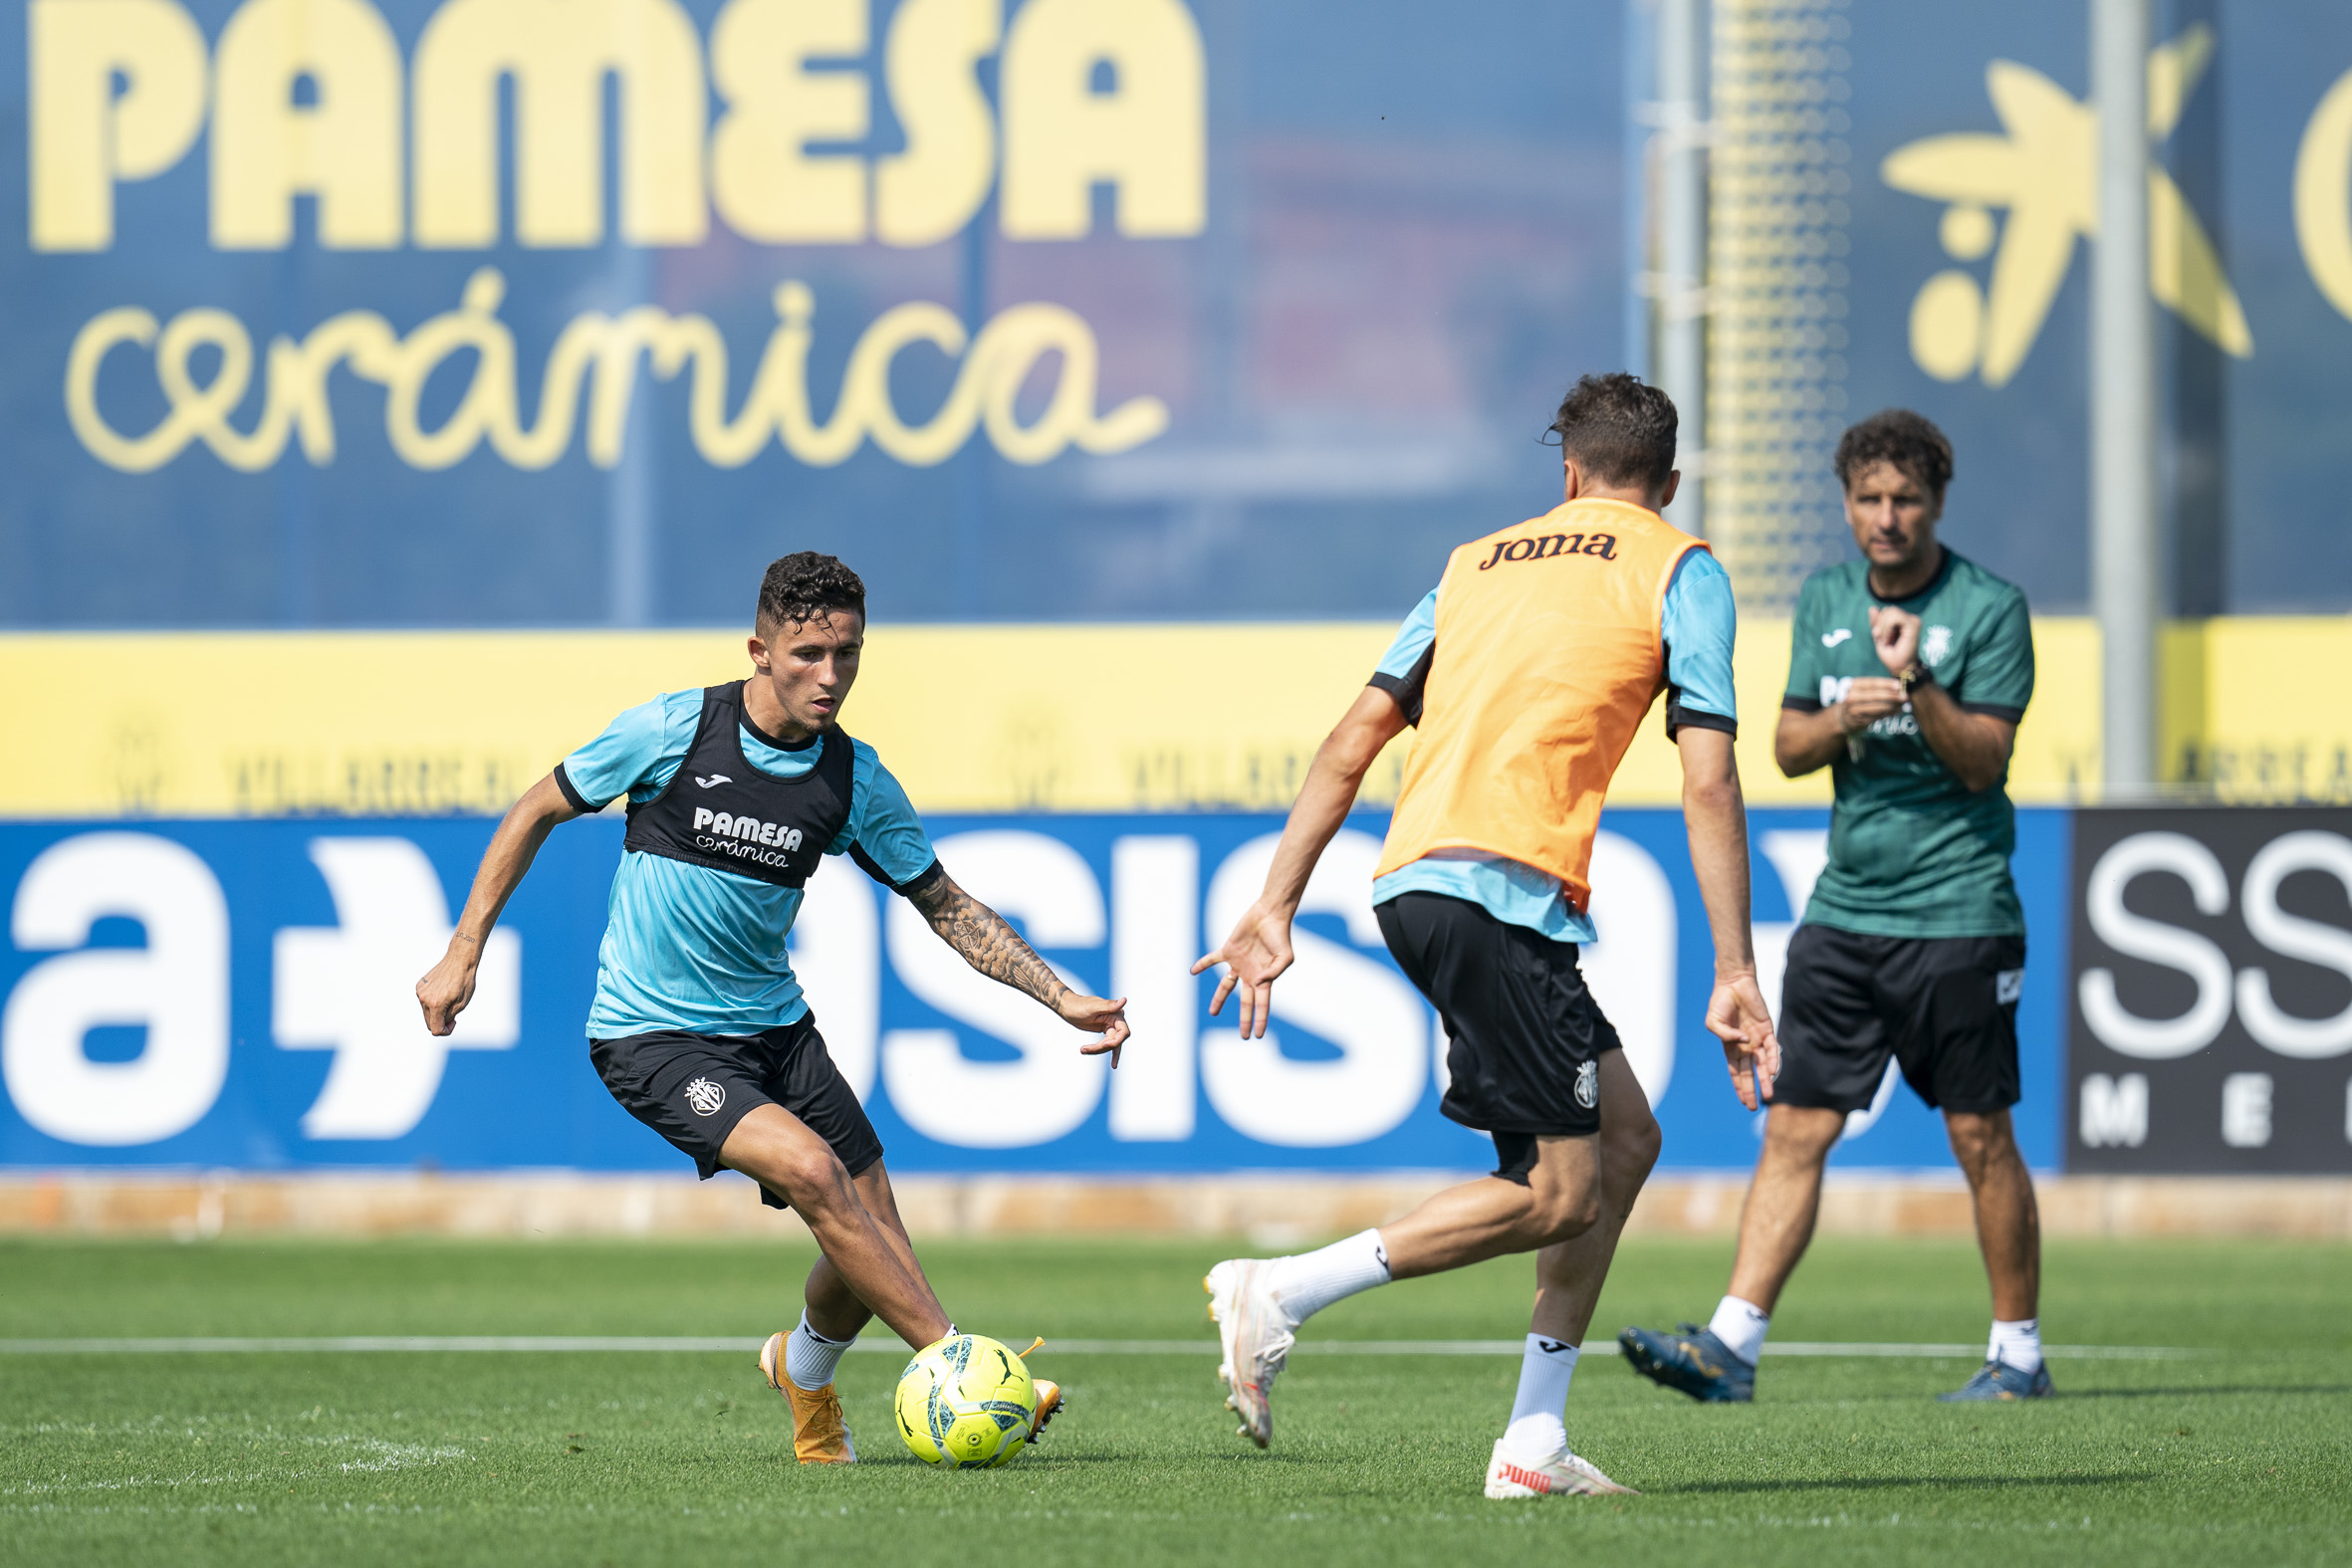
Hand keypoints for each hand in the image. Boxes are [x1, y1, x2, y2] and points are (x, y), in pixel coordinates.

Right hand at [416, 941, 480, 1036]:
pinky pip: (424, 1000)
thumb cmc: (464, 981)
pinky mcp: (419, 986)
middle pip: (429, 1022)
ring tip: (449, 999)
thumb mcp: (462, 1004)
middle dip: (441, 1022)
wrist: (459, 960)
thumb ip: (449, 1017)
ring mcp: (420, 992)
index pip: (435, 1029)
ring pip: (426, 1011)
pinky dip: (432, 1001)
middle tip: (453, 1015)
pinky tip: (442, 991)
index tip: (453, 1023)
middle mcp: (424, 999)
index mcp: (436, 1005)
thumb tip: (440, 1024)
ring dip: (436, 1011)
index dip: (446, 1031)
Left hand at [1058, 990, 1131, 1066]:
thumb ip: (1109, 1006)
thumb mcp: (1093, 1007)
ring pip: (1111, 1044)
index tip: (1104, 1044)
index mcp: (1116, 1013)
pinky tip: (1112, 1064)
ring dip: (1098, 1050)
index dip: (1116, 1041)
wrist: (1068, 1007)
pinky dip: (1105, 1051)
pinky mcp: (1105, 1031)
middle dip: (1102, 1047)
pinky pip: (1108, 1044)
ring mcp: (1111, 1026)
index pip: (1123, 1032)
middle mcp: (1116, 1020)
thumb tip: (1124, 1000)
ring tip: (1082, 1050)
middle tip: (1085, 1049)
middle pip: (1115, 1041)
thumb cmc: (1079, 1005)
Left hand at [1192, 897, 1296, 1038]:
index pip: (1262, 1004)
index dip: (1260, 1020)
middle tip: (1243, 1036)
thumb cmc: (1280, 936)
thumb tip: (1258, 983)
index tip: (1258, 1035)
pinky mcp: (1229, 950)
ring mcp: (1239, 963)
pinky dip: (1203, 964)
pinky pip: (1212, 959)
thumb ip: (1275, 972)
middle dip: (1245, 1019)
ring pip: (1226, 986)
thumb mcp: (1286, 957)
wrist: (1270, 915)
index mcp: (1265, 978)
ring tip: (1213, 1013)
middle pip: (1246, 1001)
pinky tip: (1193, 971)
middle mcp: (1251, 974)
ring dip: (1219, 999)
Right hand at [1704, 972, 1778, 1111]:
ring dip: (1765, 1080)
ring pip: (1762, 1065)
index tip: (1743, 1102)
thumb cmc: (1721, 1003)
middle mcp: (1745, 1046)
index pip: (1736, 1072)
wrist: (1734, 983)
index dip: (1739, 1087)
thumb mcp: (1713, 1022)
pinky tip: (1772, 1071)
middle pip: (1749, 1073)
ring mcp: (1757, 1039)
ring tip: (1768, 1096)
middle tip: (1753, 1107)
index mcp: (1730, 1047)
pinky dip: (1772, 1059)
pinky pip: (1771, 1048)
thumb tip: (1742, 1042)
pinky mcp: (1767, 1030)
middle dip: (1751, 1090)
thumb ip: (1725, 1035)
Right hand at [1836, 676, 1907, 731]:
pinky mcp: (1861, 721)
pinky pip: (1879, 716)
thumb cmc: (1858, 699)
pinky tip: (1897, 710)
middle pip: (1876, 696)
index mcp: (1853, 685)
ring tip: (1903, 704)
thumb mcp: (1862, 689)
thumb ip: (1878, 687)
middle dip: (1892, 696)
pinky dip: (1890, 713)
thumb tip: (1899, 687)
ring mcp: (1855, 710)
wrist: (1843, 716)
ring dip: (1893, 706)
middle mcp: (1852, 697)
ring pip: (1878, 707)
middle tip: (1905, 696)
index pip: (1872, 683)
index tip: (1899, 685)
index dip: (1886, 684)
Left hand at [1870, 606, 1920, 675]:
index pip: (1886, 611)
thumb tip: (1872, 608)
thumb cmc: (1891, 655)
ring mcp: (1913, 620)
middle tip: (1880, 638)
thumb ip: (1876, 622)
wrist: (1900, 667)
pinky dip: (1887, 628)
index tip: (1877, 635)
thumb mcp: (1879, 636)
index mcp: (1903, 621)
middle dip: (1880, 624)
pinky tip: (1888, 639)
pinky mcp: (1914, 624)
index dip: (1878, 621)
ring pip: (1891, 611)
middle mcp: (1910, 618)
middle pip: (1888, 609)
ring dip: (1883, 627)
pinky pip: (1894, 617)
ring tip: (1885, 640)